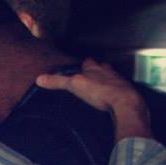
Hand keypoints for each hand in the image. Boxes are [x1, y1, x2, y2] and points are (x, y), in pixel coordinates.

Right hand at [35, 60, 150, 139]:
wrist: (124, 102)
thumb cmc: (101, 91)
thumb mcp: (74, 85)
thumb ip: (58, 81)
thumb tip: (40, 78)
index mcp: (95, 68)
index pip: (88, 62)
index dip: (83, 64)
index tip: (80, 66)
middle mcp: (108, 72)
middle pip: (101, 68)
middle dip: (96, 71)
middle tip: (90, 76)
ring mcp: (118, 82)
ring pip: (111, 77)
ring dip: (106, 81)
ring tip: (100, 88)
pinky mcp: (125, 93)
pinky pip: (118, 90)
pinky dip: (113, 93)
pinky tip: (109, 99)